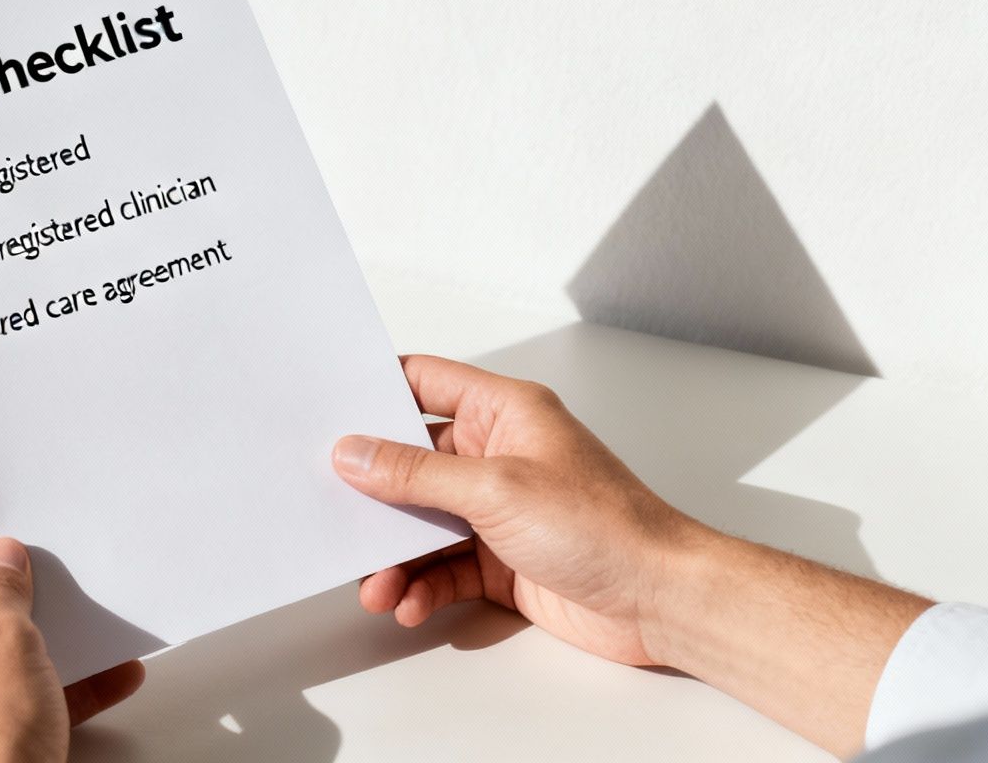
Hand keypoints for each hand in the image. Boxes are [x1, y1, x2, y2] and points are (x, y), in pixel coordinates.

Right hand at [331, 354, 699, 664]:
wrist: (661, 601)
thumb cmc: (606, 526)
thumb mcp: (496, 488)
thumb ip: (417, 473)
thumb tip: (353, 452)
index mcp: (505, 413)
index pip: (426, 382)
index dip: (376, 391)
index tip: (326, 408)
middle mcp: (498, 455)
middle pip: (411, 462)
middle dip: (371, 494)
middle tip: (330, 510)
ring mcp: (499, 511)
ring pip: (421, 524)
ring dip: (393, 555)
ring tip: (374, 585)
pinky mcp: (501, 561)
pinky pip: (442, 569)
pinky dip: (421, 587)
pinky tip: (409, 604)